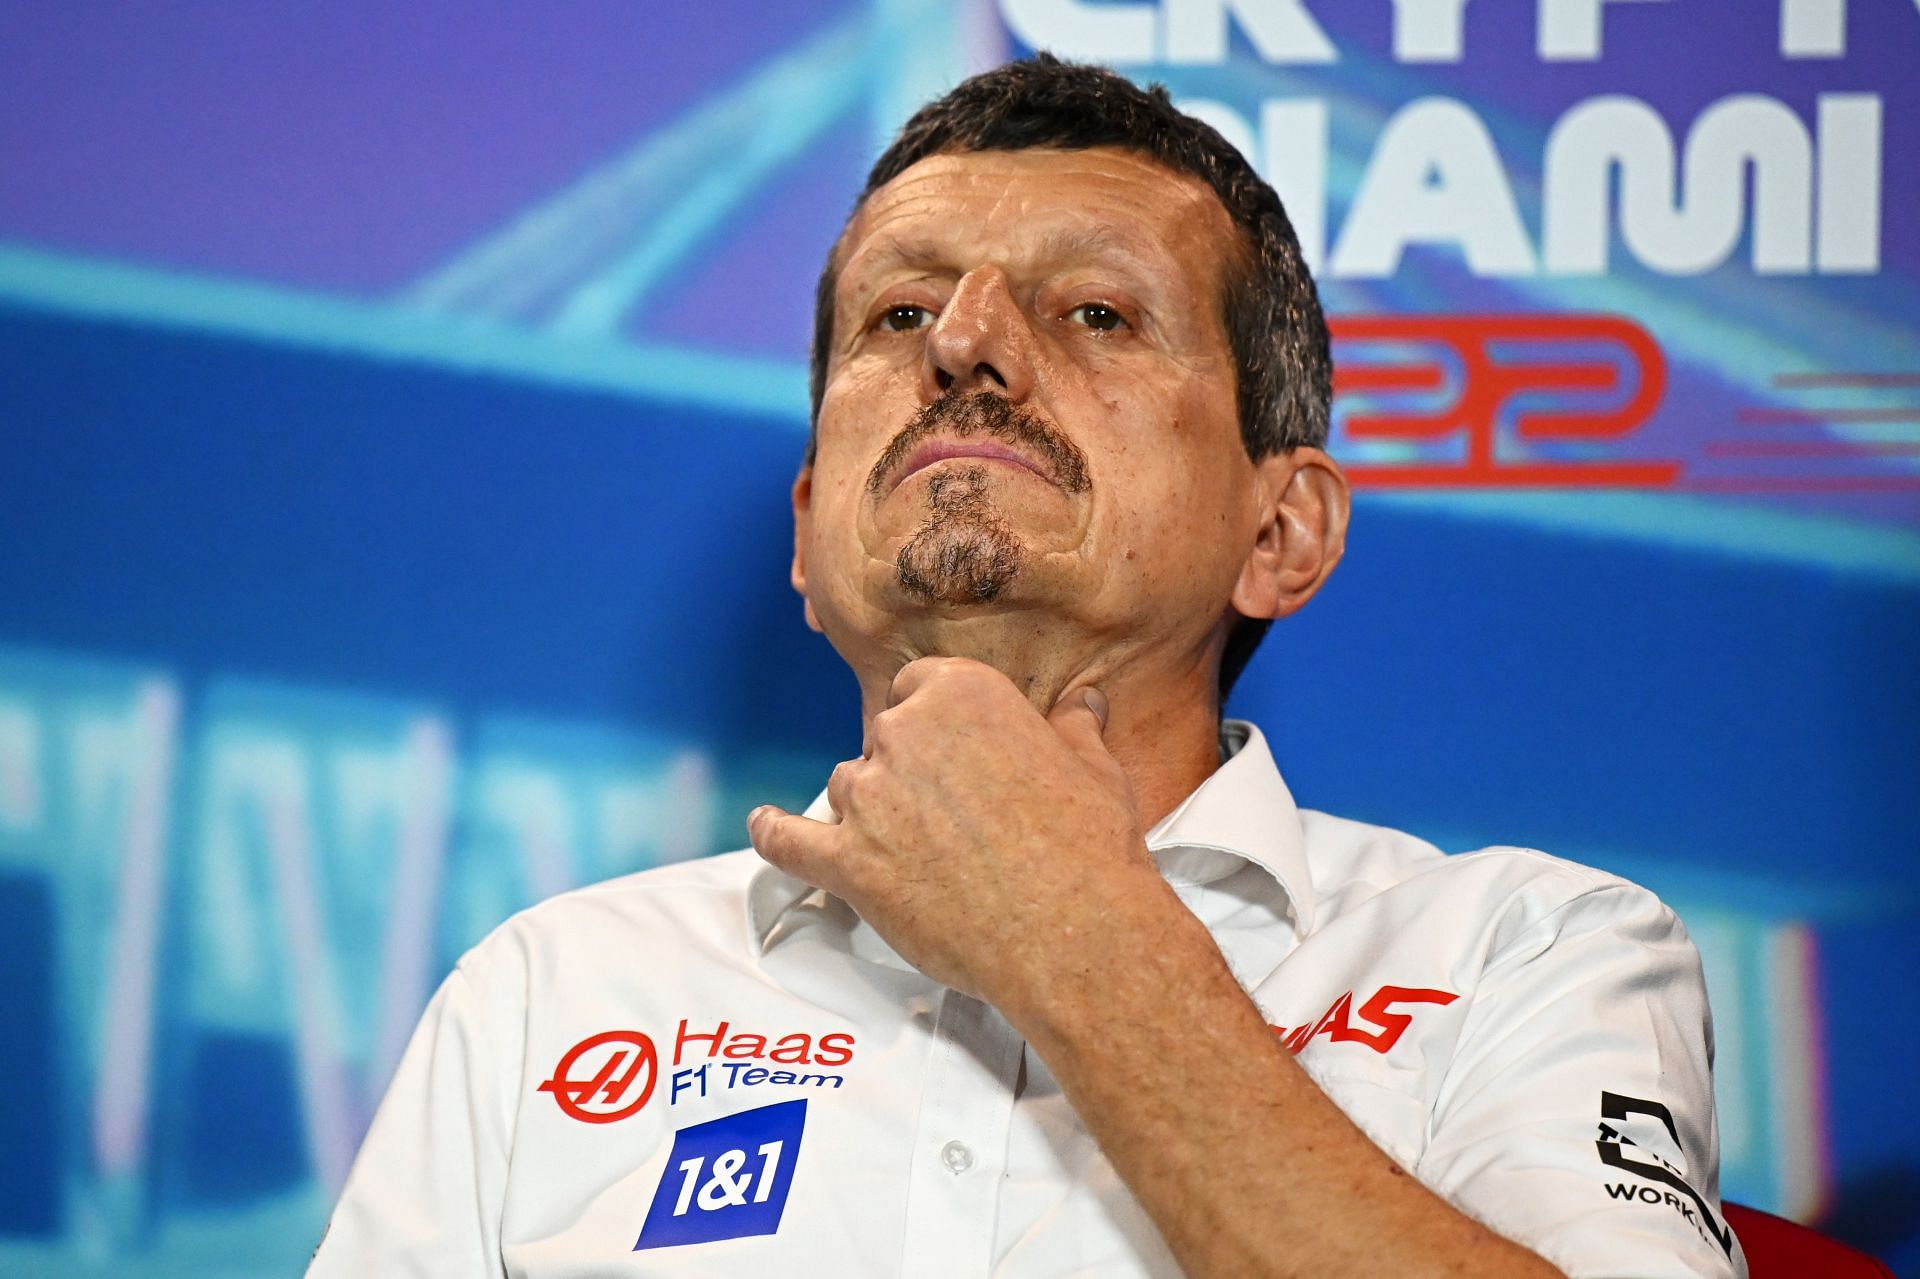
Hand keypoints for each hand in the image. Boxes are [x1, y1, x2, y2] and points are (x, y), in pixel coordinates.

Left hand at [747, 656, 1164, 1006]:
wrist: (1072, 929)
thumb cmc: (1089, 846)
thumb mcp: (1095, 770)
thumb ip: (1075, 729)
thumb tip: (1085, 703)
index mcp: (962, 694)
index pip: (917, 683)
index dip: (929, 716)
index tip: (945, 745)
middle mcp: (905, 734)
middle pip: (882, 738)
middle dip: (906, 770)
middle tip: (948, 816)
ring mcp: (870, 798)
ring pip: (847, 788)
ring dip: (869, 812)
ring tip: (915, 850)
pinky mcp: (848, 862)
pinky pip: (789, 841)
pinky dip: (774, 834)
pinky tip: (765, 827)